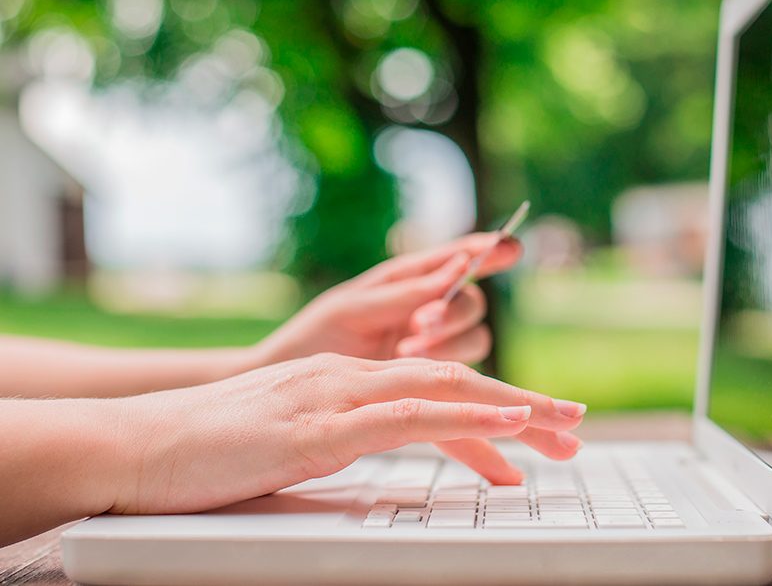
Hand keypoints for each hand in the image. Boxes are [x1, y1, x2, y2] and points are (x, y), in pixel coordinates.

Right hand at [108, 354, 585, 513]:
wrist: (135, 444)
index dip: (490, 405)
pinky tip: (506, 424)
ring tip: (563, 425)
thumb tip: (367, 457)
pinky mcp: (318, 428)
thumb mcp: (284, 442)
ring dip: (513, 407)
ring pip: (444, 392)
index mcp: (341, 381)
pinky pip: (409, 418)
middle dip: (521, 404)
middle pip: (453, 383)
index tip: (536, 427)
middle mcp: (348, 377)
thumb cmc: (202, 452)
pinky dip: (465, 418)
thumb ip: (332, 442)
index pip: (432, 388)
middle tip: (573, 424)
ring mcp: (334, 397)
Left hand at [258, 233, 521, 364]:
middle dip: (453, 312)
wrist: (287, 388)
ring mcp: (429, 348)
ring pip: (472, 340)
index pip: (459, 258)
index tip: (511, 245)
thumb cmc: (314, 338)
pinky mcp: (428, 382)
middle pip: (471, 306)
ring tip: (405, 349)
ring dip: (447, 343)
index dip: (488, 250)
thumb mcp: (354, 308)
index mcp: (408, 281)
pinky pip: (459, 375)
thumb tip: (458, 266)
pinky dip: (445, 369)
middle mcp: (425, 311)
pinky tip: (410, 366)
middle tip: (421, 322)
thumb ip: (406, 292)